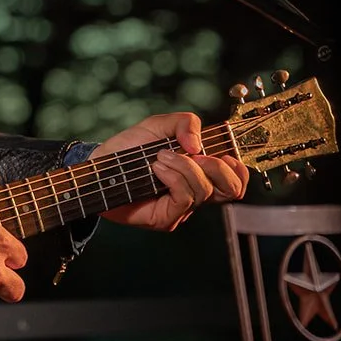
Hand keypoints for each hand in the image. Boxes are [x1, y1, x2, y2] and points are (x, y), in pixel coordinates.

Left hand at [90, 111, 247, 230]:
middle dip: (218, 167)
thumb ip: (185, 122)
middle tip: (196, 155)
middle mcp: (196, 190)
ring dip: (185, 167)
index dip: (239, 167)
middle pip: (232, 190)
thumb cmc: (129, 146)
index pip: (237, 179)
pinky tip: (157, 167)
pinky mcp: (167, 218)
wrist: (100, 165)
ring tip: (161, 157)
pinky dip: (174, 177)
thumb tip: (198, 145)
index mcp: (201, 170)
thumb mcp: (158, 124)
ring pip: (205, 191)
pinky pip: (184, 199)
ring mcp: (182, 207)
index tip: (225, 152)